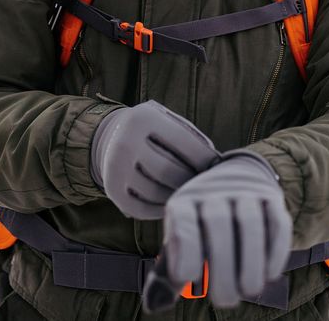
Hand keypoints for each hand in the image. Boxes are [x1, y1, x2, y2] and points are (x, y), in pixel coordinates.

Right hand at [90, 100, 219, 219]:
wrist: (112, 136)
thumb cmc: (155, 131)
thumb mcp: (168, 121)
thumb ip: (191, 138)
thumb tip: (216, 166)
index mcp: (142, 119)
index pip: (182, 141)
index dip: (204, 157)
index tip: (217, 165)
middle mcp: (125, 142)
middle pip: (168, 171)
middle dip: (190, 179)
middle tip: (202, 182)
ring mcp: (115, 168)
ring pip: (155, 192)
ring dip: (177, 194)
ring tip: (187, 190)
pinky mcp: (111, 189)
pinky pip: (141, 208)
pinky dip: (160, 209)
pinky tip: (171, 201)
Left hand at [160, 151, 291, 307]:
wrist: (234, 177)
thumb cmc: (200, 224)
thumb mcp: (181, 237)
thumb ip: (170, 270)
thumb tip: (155, 305)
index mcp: (185, 200)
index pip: (183, 219)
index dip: (186, 249)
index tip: (188, 279)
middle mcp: (214, 190)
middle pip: (218, 222)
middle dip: (223, 265)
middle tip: (226, 300)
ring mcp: (245, 191)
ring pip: (250, 221)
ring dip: (251, 260)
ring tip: (250, 291)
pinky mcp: (272, 197)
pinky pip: (277, 222)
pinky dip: (275, 250)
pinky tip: (270, 274)